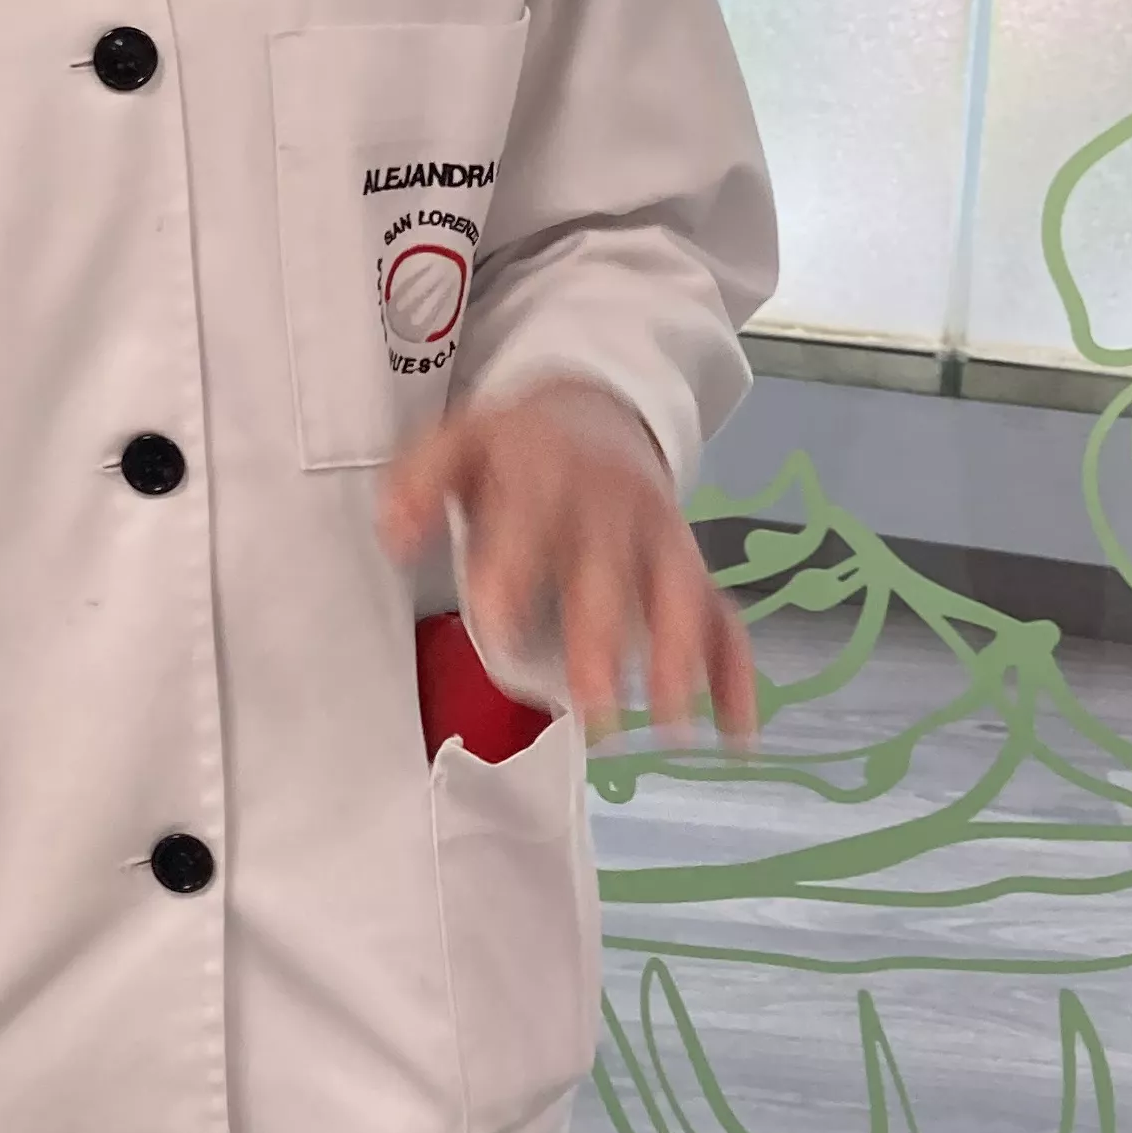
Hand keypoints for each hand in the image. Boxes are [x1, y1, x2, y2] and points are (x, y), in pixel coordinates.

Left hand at [376, 376, 756, 741]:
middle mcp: (611, 505)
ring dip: (681, 659)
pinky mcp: (689, 561)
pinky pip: (723, 614)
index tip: (500, 628)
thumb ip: (419, 484)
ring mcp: (660, 533)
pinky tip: (737, 731)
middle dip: (605, 637)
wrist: (598, 401)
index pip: (529, 524)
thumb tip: (394, 534)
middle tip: (594, 704)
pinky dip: (735, 671)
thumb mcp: (458, 443)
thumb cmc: (516, 446)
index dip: (513, 573)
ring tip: (673, 728)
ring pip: (680, 595)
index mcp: (546, 473)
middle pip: (611, 572)